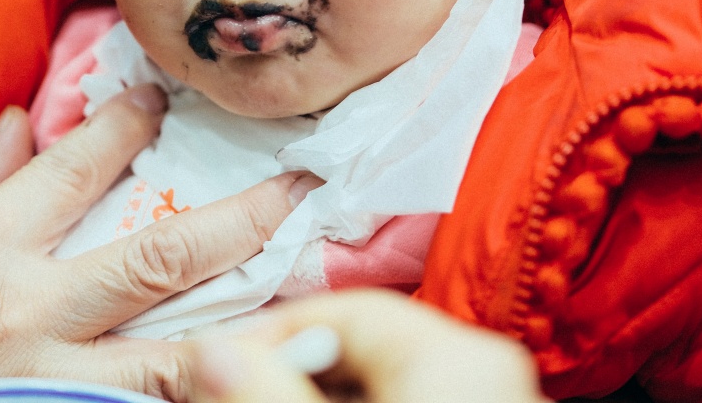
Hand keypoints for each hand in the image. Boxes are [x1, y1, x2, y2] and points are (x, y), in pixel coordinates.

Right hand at [0, 85, 315, 402]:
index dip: (132, 122)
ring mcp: (41, 383)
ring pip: (169, 355)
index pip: (79, 166)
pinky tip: (237, 374)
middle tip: (303, 186)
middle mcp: (22, 311)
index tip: (168, 98)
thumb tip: (19, 123)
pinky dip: (185, 392)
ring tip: (311, 301)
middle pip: (159, 256)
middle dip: (243, 217)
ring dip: (245, 324)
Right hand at [187, 290, 548, 401]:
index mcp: (458, 355)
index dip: (271, 332)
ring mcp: (492, 397)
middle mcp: (485, 366)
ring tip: (268, 399)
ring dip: (317, 388)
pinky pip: (408, 394)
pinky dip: (359, 400)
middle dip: (292, 365)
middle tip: (235, 389)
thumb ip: (267, 393)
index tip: (215, 362)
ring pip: (381, 373)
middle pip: (362, 341)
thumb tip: (208, 348)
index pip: (345, 308)